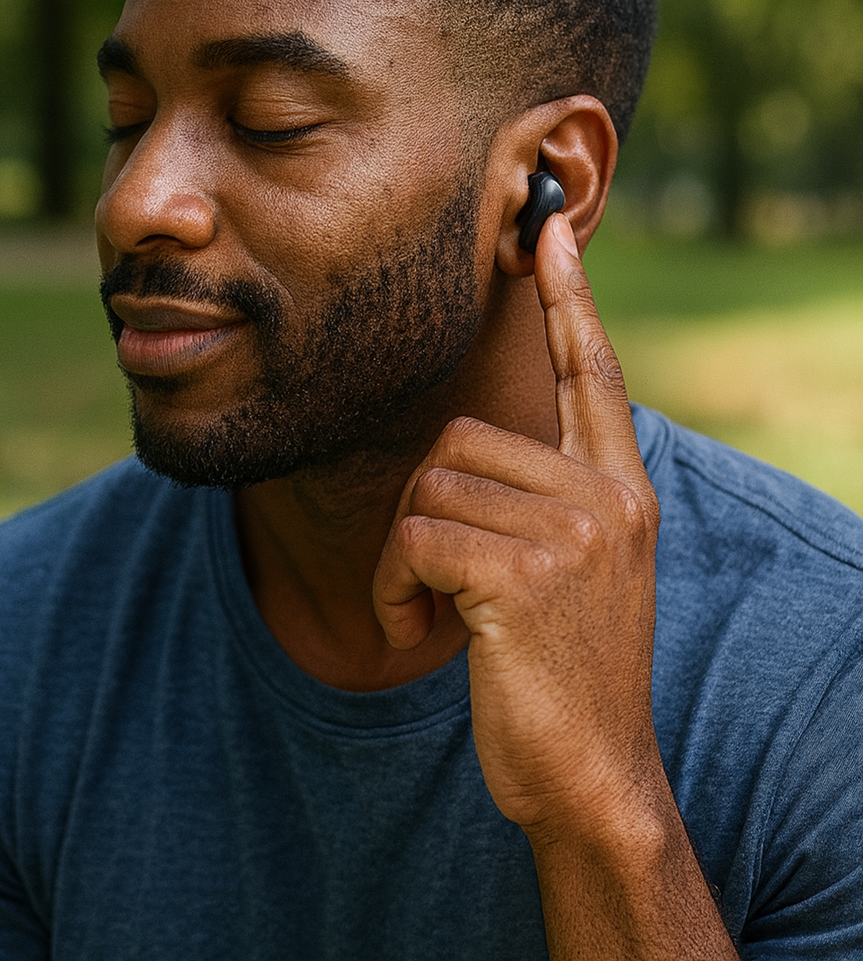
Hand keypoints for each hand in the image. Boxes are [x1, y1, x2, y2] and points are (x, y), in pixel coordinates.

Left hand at [373, 212, 660, 839]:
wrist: (593, 780)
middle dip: (425, 509)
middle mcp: (605, 498)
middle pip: (461, 438)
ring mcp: (571, 531)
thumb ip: (550, 498)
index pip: (594, 374)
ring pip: (429, 485)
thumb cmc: (563, 674)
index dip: (569, 302)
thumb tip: (474, 445)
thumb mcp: (578, 572)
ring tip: (435, 613)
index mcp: (620, 490)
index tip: (547, 232)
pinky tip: (421, 632)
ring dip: (403, 557)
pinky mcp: (523, 571)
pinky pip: (414, 535)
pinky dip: (393, 587)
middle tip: (438, 582)